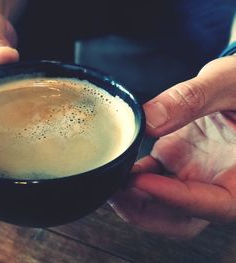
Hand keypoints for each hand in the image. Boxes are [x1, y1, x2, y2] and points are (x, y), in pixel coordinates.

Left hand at [109, 56, 235, 238]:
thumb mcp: (228, 83)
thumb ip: (192, 100)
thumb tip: (149, 121)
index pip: (215, 204)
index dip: (176, 199)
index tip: (142, 182)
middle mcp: (217, 182)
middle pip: (182, 219)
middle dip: (145, 211)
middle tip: (115, 190)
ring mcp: (193, 175)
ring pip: (161, 205)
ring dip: (132, 198)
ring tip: (107, 178)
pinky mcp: (174, 162)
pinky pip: (149, 179)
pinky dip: (131, 176)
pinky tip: (116, 164)